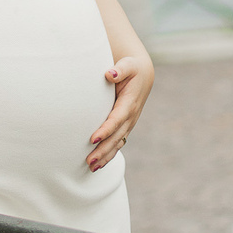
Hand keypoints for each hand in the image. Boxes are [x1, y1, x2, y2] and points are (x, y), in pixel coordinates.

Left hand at [88, 52, 153, 171]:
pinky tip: (98, 164)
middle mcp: (130, 117)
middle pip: (116, 137)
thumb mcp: (128, 65)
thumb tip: (109, 74)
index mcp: (130, 103)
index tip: (93, 138)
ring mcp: (128, 124)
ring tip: (91, 167)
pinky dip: (109, 154)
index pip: (117, 119)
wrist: (143, 76)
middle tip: (89, 160)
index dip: (106, 130)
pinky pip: (117, 144)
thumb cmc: (132, 69)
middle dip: (103, 150)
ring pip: (117, 144)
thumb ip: (120, 69)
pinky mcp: (125, 127)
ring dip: (105, 156)